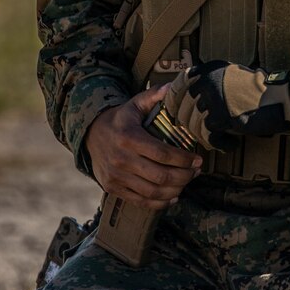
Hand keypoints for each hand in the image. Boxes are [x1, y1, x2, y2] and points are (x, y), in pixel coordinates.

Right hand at [85, 85, 202, 210]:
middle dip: (184, 176)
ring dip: (176, 189)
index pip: (162, 154)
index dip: (183, 159)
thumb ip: (154, 96)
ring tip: (188, 181)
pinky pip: (140, 201)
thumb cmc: (120, 119)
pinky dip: (160, 202)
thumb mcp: (134, 104)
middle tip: (197, 171)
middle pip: (160, 176)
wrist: (91, 135)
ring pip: (152, 192)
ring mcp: (116, 177)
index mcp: (129, 138)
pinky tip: (173, 196)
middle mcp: (121, 159)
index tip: (198, 159)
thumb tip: (173, 87)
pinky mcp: (113, 189)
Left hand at [169, 61, 289, 151]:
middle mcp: (205, 81)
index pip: (177, 86)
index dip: (173, 102)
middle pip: (182, 108)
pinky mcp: (219, 117)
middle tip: (203, 129)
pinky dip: (220, 143)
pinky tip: (230, 142)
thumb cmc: (256, 90)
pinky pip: (208, 136)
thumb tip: (183, 98)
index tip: (174, 112)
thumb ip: (205, 83)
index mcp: (206, 70)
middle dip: (190, 122)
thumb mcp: (227, 77)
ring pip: (193, 124)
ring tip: (218, 136)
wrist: (277, 99)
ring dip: (205, 134)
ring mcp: (211, 99)